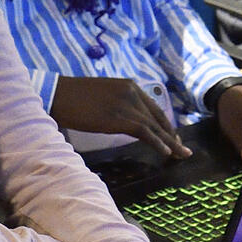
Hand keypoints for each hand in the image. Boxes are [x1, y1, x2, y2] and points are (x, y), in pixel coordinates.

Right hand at [49, 77, 190, 157]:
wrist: (58, 95)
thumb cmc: (75, 99)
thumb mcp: (104, 97)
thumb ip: (120, 105)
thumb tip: (129, 122)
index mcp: (129, 85)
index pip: (154, 108)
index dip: (165, 124)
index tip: (173, 138)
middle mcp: (132, 91)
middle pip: (158, 116)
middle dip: (171, 134)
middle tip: (182, 149)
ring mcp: (126, 104)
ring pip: (154, 126)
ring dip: (169, 142)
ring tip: (179, 155)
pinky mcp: (119, 117)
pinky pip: (145, 132)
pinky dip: (158, 143)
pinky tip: (165, 153)